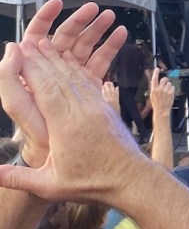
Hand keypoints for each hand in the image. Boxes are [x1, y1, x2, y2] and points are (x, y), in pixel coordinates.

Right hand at [0, 37, 145, 201]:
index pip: (44, 90)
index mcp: (65, 126)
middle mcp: (81, 110)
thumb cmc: (92, 184)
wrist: (131, 179)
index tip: (17, 54)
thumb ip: (19, 178)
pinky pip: (88, 82)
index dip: (30, 70)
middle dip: (40, 58)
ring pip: (73, 76)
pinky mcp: (105, 107)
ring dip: (58, 59)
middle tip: (26, 43)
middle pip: (57, 77)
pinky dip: (75, 69)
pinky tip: (68, 62)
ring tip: (44, 45)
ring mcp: (95, 106)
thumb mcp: (50, 185)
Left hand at [6, 0, 127, 166]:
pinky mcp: (88, 86)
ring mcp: (71, 77)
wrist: (60, 160)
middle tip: (94, 8)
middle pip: (65, 38)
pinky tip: (121, 35)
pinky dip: (110, 47)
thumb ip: (9, 79)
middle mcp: (52, 71)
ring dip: (98, 30)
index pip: (36, 36)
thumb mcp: (19, 108)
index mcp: (33, 71)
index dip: (45, 18)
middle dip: (80, 20)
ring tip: (111, 17)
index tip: (58, 4)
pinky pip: (99, 61)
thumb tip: (14, 46)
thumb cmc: (36, 138)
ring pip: (85, 46)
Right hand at [149, 69, 175, 118]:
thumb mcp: (152, 95)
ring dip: (169, 85)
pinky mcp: (171, 93)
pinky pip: (173, 87)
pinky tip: (170, 93)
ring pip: (169, 83)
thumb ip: (154, 87)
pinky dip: (172, 89)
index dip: (156, 72)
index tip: (157, 69)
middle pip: (164, 79)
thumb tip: (154, 81)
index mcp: (154, 89)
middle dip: (165, 80)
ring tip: (167, 91)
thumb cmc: (156, 103)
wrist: (161, 110)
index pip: (154, 78)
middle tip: (165, 84)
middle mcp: (160, 89)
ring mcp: (166, 90)